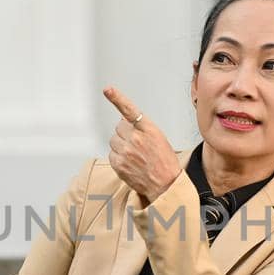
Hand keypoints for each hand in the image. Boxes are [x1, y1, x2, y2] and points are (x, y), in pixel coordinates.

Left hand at [103, 86, 180, 202]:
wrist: (165, 185)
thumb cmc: (164, 161)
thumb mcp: (159, 138)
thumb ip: (142, 128)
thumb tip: (124, 121)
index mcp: (148, 129)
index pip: (130, 110)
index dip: (117, 98)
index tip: (108, 90)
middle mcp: (136, 138)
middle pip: (119, 127)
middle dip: (125, 134)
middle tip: (138, 145)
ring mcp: (126, 151)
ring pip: (114, 140)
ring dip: (121, 146)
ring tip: (135, 156)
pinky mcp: (118, 163)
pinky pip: (112, 154)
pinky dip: (118, 158)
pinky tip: (130, 163)